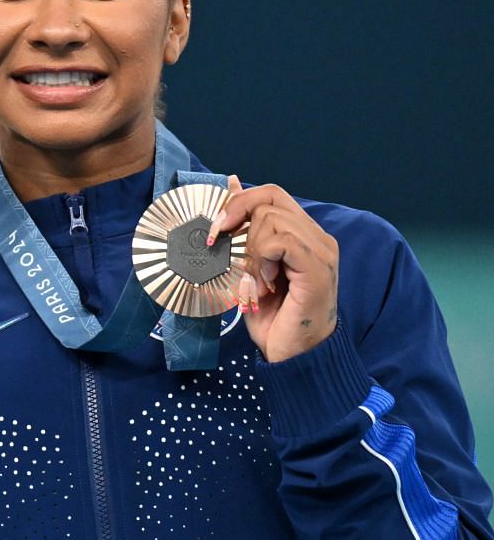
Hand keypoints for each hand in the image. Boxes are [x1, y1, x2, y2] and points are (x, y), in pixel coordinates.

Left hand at [207, 176, 339, 362]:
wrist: (292, 355)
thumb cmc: (272, 315)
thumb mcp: (248, 265)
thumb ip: (242, 228)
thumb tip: (229, 184)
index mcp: (303, 234)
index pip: (271, 194)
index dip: (238, 202)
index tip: (217, 230)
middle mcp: (318, 238)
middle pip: (270, 199)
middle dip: (238, 221)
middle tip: (229, 254)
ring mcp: (322, 252)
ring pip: (272, 219)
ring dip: (251, 249)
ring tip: (255, 279)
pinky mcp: (318, 269)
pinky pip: (282, 242)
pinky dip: (263, 260)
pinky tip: (265, 283)